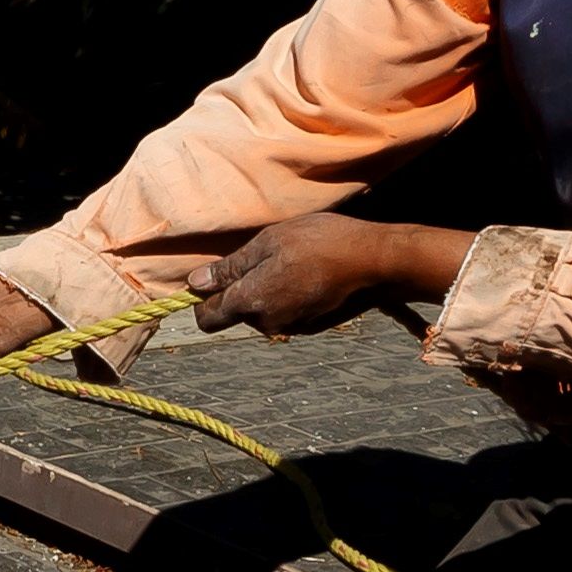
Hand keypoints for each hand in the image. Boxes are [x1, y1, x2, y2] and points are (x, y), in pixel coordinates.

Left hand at [187, 215, 467, 336]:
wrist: (376, 262)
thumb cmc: (321, 242)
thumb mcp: (269, 242)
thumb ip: (230, 267)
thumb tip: (194, 283)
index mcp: (250, 302)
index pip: (207, 318)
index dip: (203, 299)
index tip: (212, 278)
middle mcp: (267, 323)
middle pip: (236, 313)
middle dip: (241, 291)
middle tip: (266, 258)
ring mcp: (291, 328)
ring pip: (263, 313)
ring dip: (268, 293)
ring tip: (293, 263)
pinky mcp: (311, 328)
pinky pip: (286, 314)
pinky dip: (290, 298)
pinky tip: (309, 276)